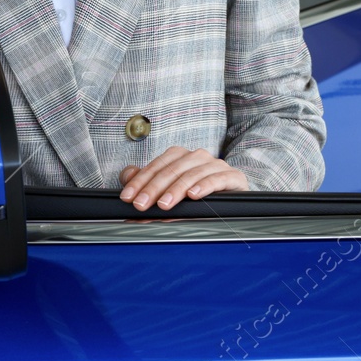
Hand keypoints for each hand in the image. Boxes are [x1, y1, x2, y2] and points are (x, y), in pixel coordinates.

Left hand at [118, 147, 248, 210]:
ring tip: (164, 204)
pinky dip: (204, 186)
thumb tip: (127, 175)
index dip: (140, 181)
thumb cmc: (198, 191)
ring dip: (176, 189)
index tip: (128, 197)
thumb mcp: (170, 187)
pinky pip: (218, 179)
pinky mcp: (233, 177)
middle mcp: (197, 157)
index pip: (156, 166)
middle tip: (142, 204)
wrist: (233, 195)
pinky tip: (193, 195)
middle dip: (154, 188)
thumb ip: (147, 180)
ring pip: (192, 173)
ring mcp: (216, 165)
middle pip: (172, 169)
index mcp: (180, 156)